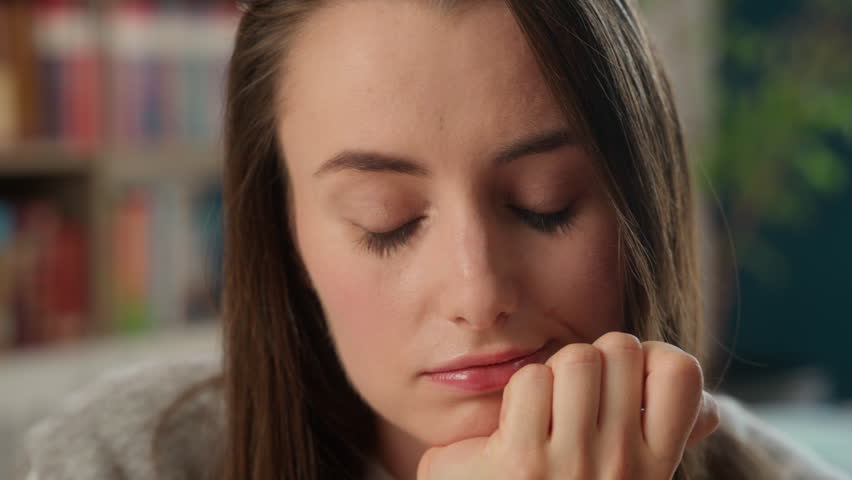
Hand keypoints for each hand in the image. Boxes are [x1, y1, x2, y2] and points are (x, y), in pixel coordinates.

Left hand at [417, 332, 719, 479]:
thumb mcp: (633, 478)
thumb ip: (669, 438)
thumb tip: (711, 412)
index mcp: (657, 464)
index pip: (680, 372)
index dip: (649, 357)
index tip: (624, 381)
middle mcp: (624, 463)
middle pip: (619, 348)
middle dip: (593, 358)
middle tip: (574, 395)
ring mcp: (574, 462)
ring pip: (577, 358)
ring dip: (554, 372)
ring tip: (546, 408)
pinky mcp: (523, 461)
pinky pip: (531, 381)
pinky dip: (520, 393)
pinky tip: (516, 424)